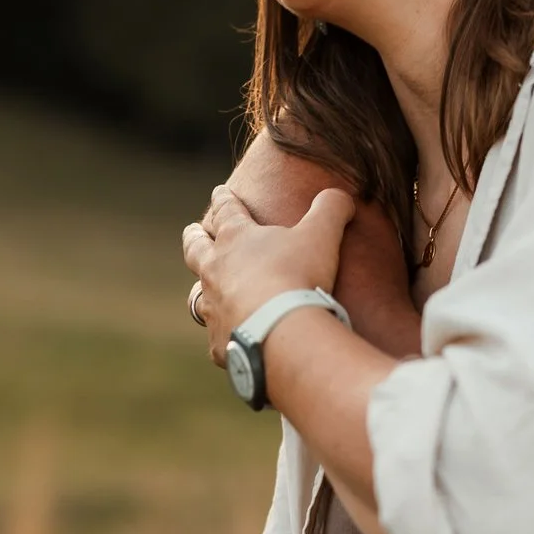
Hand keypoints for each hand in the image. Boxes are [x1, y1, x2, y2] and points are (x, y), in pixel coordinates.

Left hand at [183, 186, 355, 352]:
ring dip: (200, 290)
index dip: (223, 199)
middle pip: (196, 248)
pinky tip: (234, 338)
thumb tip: (342, 196)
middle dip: (194, 237)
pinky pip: (217, 337)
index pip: (226, 210)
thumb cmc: (298, 275)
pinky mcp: (220, 342)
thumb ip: (330, 208)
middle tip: (191, 230)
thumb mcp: (322, 233)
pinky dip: (225, 335)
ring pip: (197, 295)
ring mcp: (213, 308)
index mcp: (235, 238)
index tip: (219, 191)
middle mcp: (215, 270)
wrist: (280, 329)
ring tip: (201, 289)